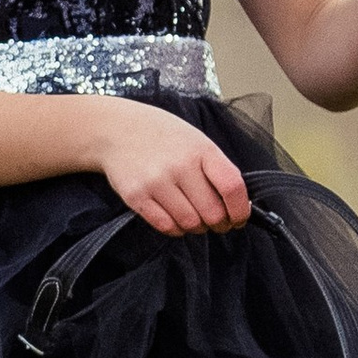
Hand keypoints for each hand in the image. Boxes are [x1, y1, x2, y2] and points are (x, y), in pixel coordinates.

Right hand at [90, 98, 249, 233]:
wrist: (116, 129)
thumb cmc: (161, 136)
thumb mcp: (196, 141)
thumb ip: (216, 169)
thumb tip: (236, 204)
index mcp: (201, 150)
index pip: (232, 187)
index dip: (241, 210)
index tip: (240, 218)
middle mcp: (180, 166)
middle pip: (213, 213)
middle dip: (220, 223)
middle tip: (217, 222)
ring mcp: (156, 182)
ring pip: (190, 223)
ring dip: (197, 227)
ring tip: (193, 216)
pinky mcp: (136, 196)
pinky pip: (166, 226)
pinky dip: (176, 228)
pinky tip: (175, 217)